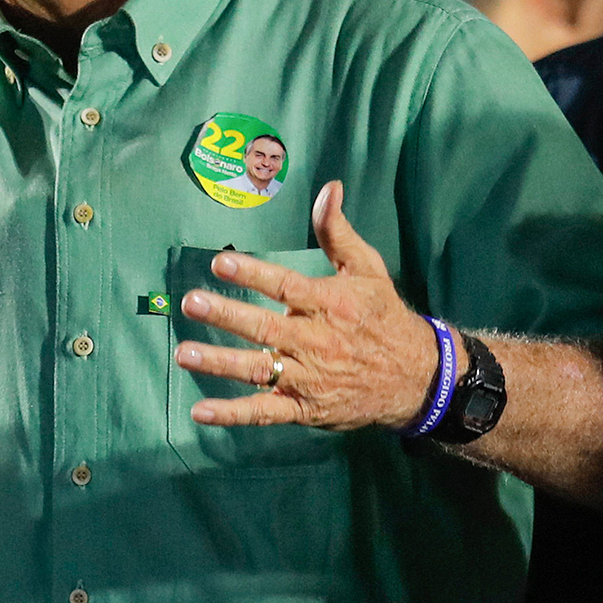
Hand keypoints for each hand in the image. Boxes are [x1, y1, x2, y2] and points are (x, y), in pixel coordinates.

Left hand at [173, 180, 445, 430]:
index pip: (284, 286)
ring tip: (184, 354)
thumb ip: (337, 232)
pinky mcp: (304, 408)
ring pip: (259, 370)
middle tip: (191, 303)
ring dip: (219, 363)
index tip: (219, 263)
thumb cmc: (382, 317)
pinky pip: (264, 412)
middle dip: (226, 315)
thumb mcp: (367, 270)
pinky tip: (200, 411)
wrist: (418, 379)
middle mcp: (316, 341)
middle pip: (265, 328)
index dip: (252, 274)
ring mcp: (308, 378)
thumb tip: (328, 188)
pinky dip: (232, 414)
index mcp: (329, 304)